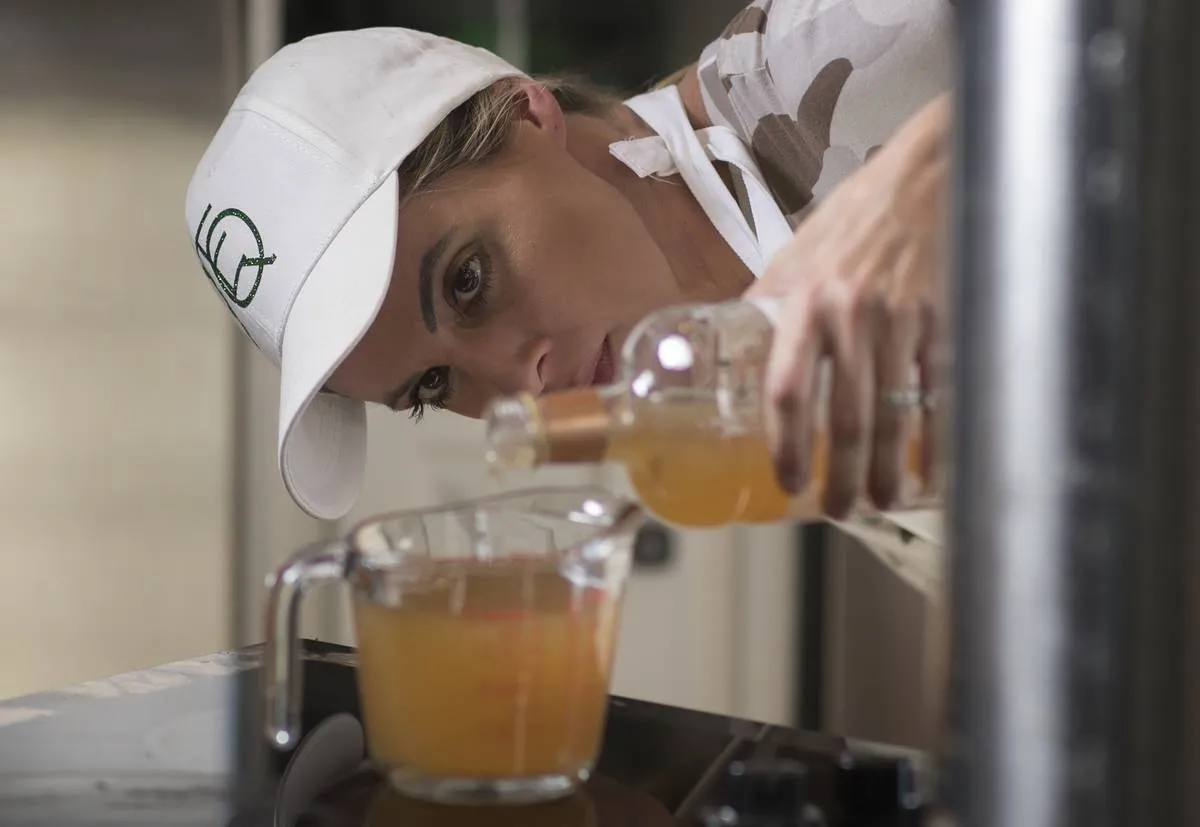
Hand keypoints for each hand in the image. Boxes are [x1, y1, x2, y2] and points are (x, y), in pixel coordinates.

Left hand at [744, 94, 950, 517]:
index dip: (785, 444)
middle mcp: (853, 314)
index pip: (787, 389)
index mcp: (805, 300)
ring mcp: (905, 320)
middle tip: (834, 509)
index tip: (786, 480)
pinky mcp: (947, 321)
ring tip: (877, 500)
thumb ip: (768, 309)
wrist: (924, 176)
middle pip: (847, 418)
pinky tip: (928, 468)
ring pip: (897, 415)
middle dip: (840, 476)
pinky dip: (937, 438)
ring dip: (886, 470)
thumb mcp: (793, 257)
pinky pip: (941, 393)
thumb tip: (735, 355)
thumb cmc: (852, 220)